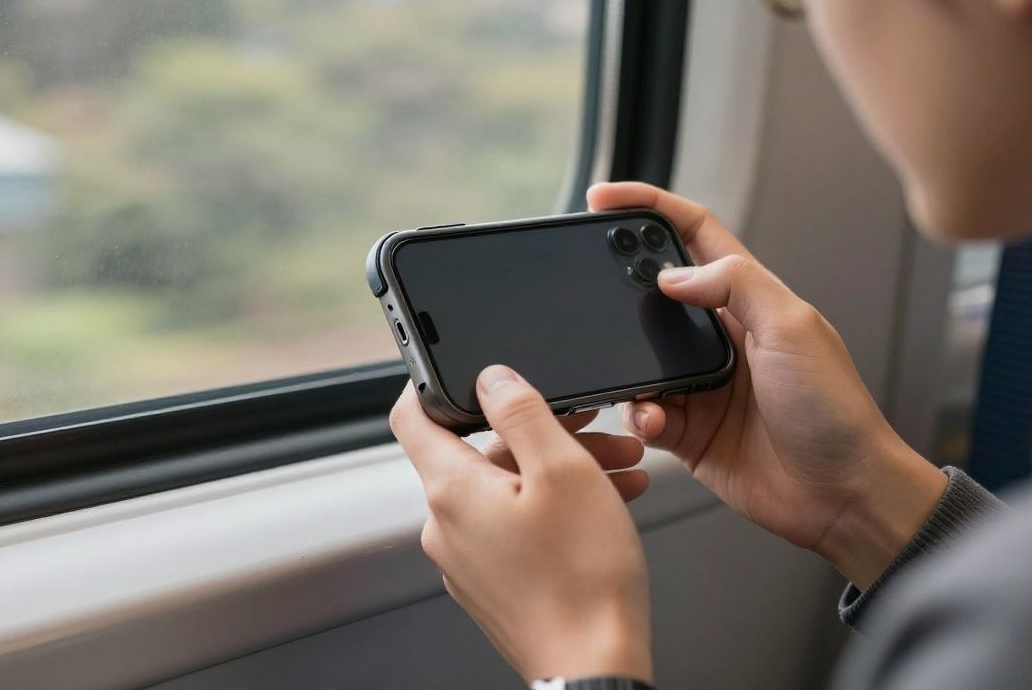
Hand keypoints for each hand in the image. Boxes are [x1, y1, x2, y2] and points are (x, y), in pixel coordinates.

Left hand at [390, 367, 652, 683]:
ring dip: (559, 470)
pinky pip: (515, 526)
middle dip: (541, 432)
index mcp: (451, 490)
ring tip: (619, 470)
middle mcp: (447, 526)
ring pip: (507, 489)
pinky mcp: (493, 584)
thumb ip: (521, 412)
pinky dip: (554, 507)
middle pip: (480, 452)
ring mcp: (468, 559)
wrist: (595, 668)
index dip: (432, 383)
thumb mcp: (562, 470)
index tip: (464, 371)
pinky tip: (606, 505)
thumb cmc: (582, 581)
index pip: (411, 416)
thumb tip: (492, 378)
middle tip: (594, 429)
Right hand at [589, 182, 946, 589]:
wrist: (844, 494)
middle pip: (654, 293)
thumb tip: (672, 272)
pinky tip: (655, 424)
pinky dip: (640, 416)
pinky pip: (644, 413)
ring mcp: (702, 384)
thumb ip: (733, 284)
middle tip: (592, 292)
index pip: (693, 233)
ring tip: (643, 386)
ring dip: (631, 369)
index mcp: (750, 299)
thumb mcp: (791, 326)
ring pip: (640, 358)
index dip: (649, 207)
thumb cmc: (835, 410)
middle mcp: (722, 337)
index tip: (604, 196)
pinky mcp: (689, 431)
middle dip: (619, 291)